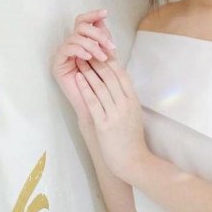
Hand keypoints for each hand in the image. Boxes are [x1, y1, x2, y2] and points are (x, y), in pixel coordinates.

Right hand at [51, 8, 117, 129]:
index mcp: (83, 42)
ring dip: (92, 44)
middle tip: (110, 46)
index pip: (84, 22)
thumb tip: (103, 19)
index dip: (94, 15)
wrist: (96, 106)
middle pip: (80, 26)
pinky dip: (80, 50)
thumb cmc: (103, 84)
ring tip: (103, 56)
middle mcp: (72, 45)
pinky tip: (89, 57)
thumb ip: (104, 40)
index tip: (106, 12)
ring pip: (75, 36)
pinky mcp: (58, 64)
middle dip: (97, 33)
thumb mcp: (107, 58)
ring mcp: (64, 54)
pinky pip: (67, 48)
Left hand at [73, 39, 149, 182]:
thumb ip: (125, 99)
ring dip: (89, 70)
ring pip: (101, 86)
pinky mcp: (105, 124)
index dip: (110, 60)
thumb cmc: (131, 140)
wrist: (133, 161)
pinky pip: (94, 101)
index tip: (100, 50)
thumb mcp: (133, 115)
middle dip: (97, 60)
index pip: (121, 74)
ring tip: (79, 59)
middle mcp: (125, 104)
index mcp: (133, 100)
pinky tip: (78, 78)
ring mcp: (116, 113)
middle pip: (111, 76)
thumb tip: (116, 85)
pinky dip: (85, 87)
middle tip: (86, 49)